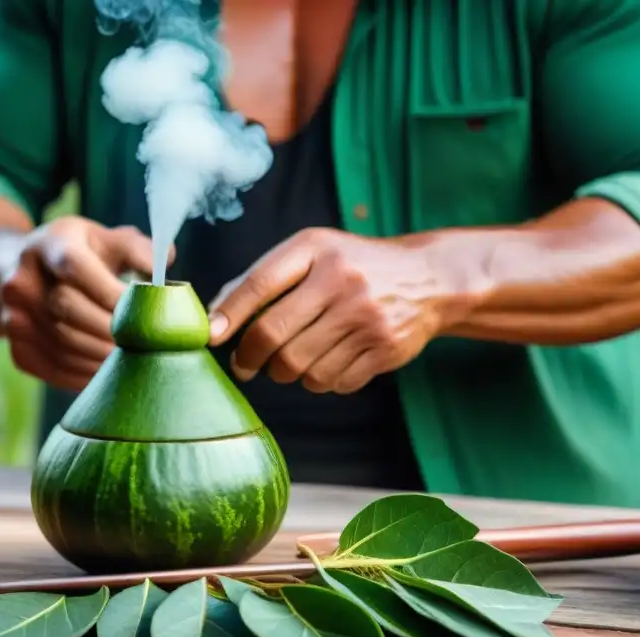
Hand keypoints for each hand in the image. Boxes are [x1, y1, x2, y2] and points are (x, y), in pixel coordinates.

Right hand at [0, 216, 169, 391]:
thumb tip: (163, 265)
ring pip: (62, 344)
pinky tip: (109, 373)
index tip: (142, 310)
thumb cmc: (83, 259)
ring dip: (101, 356)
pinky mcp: (17, 349)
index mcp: (49, 245)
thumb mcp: (107, 241)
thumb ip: (138, 249)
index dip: (110, 291)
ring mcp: (13, 317)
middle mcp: (21, 279)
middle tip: (144, 343)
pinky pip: (53, 368)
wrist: (27, 277)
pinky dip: (85, 375)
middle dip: (111, 328)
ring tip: (133, 360)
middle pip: (67, 308)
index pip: (74, 266)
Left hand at [206, 228, 464, 393]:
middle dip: (250, 358)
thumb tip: (213, 317)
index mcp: (317, 250)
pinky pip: (332, 382)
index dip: (229, 315)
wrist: (428, 279)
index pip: (260, 284)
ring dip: (288, 372)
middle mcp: (341, 281)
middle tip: (244, 365)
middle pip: (274, 336)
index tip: (211, 338)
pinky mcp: (384, 349)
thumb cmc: (352, 267)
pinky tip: (330, 362)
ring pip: (300, 367)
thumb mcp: (313, 254)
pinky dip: (322, 381)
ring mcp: (365, 317)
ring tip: (293, 360)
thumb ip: (265, 278)